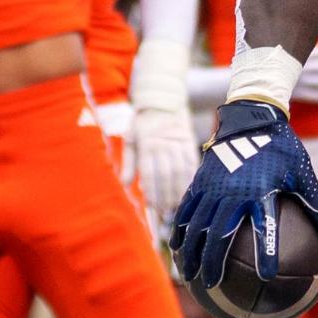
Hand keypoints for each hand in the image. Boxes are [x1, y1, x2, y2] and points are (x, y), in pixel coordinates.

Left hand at [133, 106, 198, 223]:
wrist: (163, 101)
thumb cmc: (142, 122)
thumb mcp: (130, 138)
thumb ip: (129, 161)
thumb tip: (126, 183)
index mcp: (147, 144)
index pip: (150, 173)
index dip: (153, 192)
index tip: (154, 209)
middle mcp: (164, 144)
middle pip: (166, 175)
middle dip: (167, 197)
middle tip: (167, 216)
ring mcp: (179, 143)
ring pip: (180, 171)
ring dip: (179, 191)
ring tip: (178, 208)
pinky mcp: (190, 142)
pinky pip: (192, 162)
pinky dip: (191, 177)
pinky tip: (190, 190)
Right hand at [171, 100, 317, 288]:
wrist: (253, 120)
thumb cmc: (282, 150)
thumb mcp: (303, 174)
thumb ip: (316, 205)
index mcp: (263, 192)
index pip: (266, 227)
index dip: (267, 252)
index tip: (268, 276)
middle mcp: (235, 192)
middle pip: (220, 234)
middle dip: (214, 261)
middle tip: (213, 284)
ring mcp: (214, 187)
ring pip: (197, 226)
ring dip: (192, 252)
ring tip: (189, 275)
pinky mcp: (200, 181)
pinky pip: (186, 209)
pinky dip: (180, 229)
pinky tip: (176, 247)